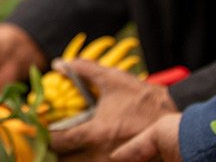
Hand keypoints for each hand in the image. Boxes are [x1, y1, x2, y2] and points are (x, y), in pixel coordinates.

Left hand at [49, 59, 178, 161]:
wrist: (176, 115)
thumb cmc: (142, 98)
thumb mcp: (112, 79)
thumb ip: (82, 69)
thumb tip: (58, 64)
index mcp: (96, 133)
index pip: (58, 142)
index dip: (44, 136)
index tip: (39, 128)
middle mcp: (102, 155)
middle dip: (55, 152)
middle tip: (51, 139)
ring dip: (71, 158)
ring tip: (68, 146)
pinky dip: (87, 160)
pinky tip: (85, 151)